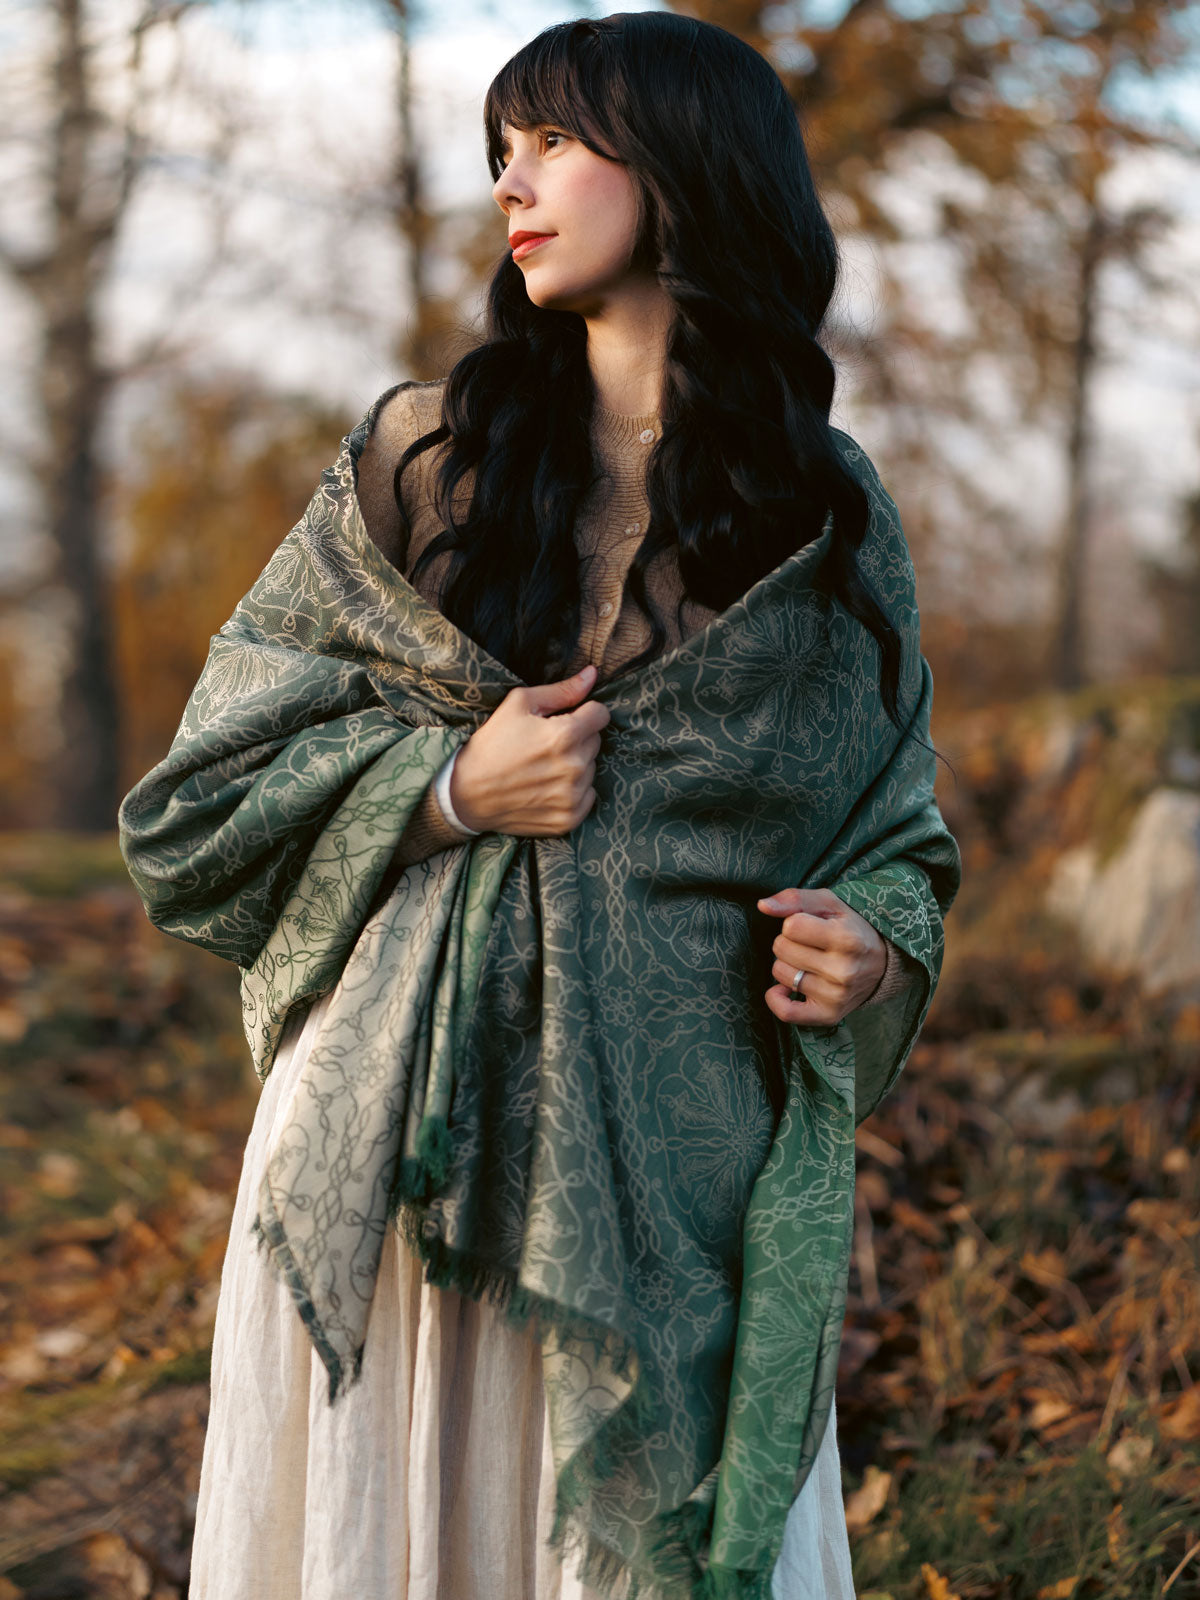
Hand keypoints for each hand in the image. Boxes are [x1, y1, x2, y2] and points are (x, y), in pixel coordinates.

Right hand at [450, 663, 610, 834]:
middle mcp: (574, 767)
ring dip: (575, 765)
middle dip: (577, 738)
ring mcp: (572, 796)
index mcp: (565, 735)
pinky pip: (588, 796)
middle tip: (545, 744)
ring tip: (543, 766)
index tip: (566, 718)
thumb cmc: (491, 743)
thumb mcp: (519, 704)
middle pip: (595, 741)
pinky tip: (547, 787)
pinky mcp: (569, 819)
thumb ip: (561, 690)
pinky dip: (573, 791)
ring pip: (591, 769)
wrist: (467, 793)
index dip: (584, 712)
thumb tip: (593, 674)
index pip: (600, 715)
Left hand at [756, 886, 886, 1026]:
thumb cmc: (851, 928)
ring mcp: (836, 996)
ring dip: (787, 964)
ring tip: (808, 962)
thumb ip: (795, 899)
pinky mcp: (829, 1015)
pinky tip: (784, 988)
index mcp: (846, 938)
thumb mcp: (830, 904)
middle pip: (781, 949)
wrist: (882, 963)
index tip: (810, 926)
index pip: (790, 926)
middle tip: (809, 944)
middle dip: (789, 942)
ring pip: (780, 973)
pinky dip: (776, 998)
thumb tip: (763, 906)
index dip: (795, 922)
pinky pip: (786, 1012)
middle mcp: (843, 970)